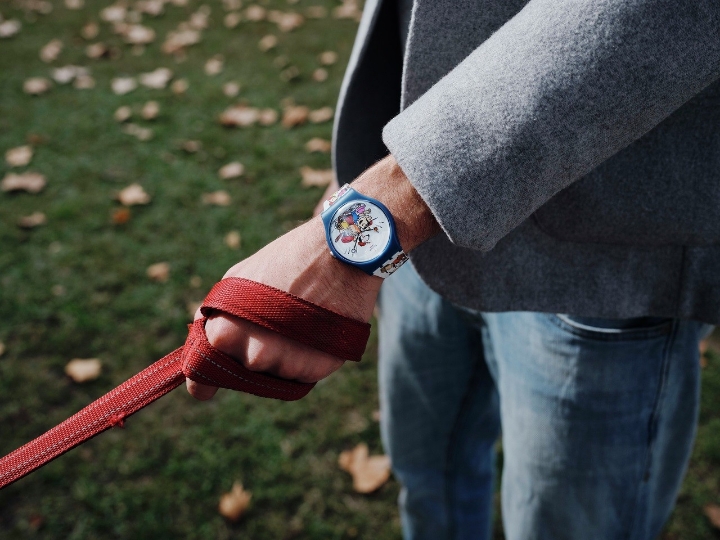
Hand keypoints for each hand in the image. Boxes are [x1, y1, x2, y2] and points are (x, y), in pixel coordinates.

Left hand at [186, 155, 439, 399]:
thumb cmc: (284, 261)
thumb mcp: (236, 280)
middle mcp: (254, 355)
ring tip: (298, 322)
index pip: (202, 376)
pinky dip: (307, 358)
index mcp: (225, 334)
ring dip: (283, 356)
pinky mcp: (317, 369)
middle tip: (272, 325)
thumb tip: (201, 339)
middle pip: (245, 372)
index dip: (204, 382)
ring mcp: (287, 365)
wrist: (338, 253)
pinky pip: (303, 374)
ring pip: (277, 374)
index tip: (206, 387)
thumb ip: (213, 315)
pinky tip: (314, 330)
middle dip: (253, 354)